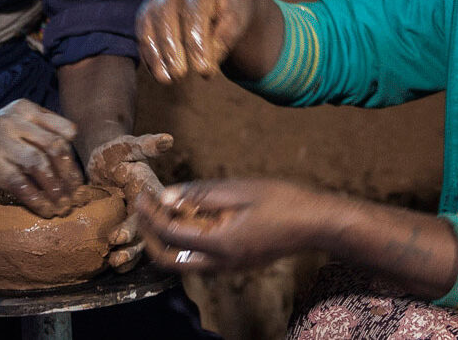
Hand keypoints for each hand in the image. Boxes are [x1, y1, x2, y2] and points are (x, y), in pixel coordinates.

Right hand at [0, 99, 84, 217]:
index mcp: (25, 109)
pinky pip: (20, 184)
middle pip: (54, 147)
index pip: (63, 130)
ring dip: (55, 188)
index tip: (76, 178)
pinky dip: (37, 199)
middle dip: (68, 175)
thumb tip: (73, 168)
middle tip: (75, 195)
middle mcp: (13, 121)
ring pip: (39, 164)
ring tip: (63, 206)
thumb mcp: (15, 125)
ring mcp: (0, 142)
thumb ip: (40, 134)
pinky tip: (45, 210)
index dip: (74, 157)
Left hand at [86, 133, 173, 270]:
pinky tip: (114, 267)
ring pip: (143, 245)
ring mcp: (142, 222)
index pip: (153, 213)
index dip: (139, 227)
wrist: (104, 162)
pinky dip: (126, 259)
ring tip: (115, 264)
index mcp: (154, 192)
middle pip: (149, 234)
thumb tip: (168, 140)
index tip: (118, 236)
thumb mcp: (127, 146)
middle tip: (116, 256)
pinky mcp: (130, 229)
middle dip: (134, 248)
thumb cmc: (116, 153)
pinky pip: (133, 247)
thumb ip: (146, 144)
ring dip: (130, 256)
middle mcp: (152, 211)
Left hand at [135, 178, 332, 271]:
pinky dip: (186, 241)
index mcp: (219, 244)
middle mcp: (221, 263)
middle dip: (150, 237)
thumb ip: (201, 194)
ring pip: (184, 262)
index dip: (150, 215)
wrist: (316, 223)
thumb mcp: (240, 190)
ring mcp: (229, 267)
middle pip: (169, 261)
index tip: (141, 194)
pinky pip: (201, 258)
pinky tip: (189, 216)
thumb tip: (165, 196)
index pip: (170, 234)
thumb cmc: (282, 201)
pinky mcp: (236, 263)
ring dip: (167, 240)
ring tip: (163, 209)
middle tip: (144, 211)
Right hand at [137, 0, 256, 83]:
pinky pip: (142, 33)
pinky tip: (158, 73)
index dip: (196, 43)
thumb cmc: (229, 10)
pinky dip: (149, 55)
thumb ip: (223, 39)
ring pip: (148, 24)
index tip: (203, 70)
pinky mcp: (147, 10)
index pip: (194, 13)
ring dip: (155, 54)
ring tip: (166, 79)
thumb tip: (203, 66)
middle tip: (180, 75)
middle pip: (165, 16)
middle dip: (171, 49)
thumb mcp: (236, 21)